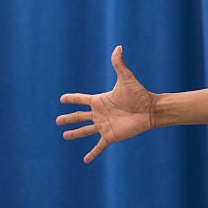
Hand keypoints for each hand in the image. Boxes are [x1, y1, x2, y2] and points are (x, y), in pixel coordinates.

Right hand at [56, 45, 155, 163]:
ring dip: (75, 133)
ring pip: (85, 131)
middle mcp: (100, 113)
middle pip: (80, 116)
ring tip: (64, 135)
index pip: (81, 99)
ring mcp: (104, 125)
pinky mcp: (110, 136)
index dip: (72, 99)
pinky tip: (85, 160)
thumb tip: (118, 47)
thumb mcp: (126, 79)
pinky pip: (99, 147)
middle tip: (57, 121)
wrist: (150, 110)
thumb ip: (119, 64)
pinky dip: (92, 153)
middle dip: (69, 118)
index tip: (62, 99)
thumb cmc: (139, 94)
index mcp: (100, 100)